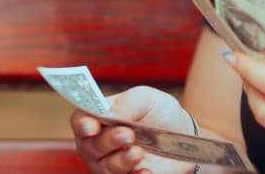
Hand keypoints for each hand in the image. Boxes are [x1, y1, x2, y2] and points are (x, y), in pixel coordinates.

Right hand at [70, 86, 198, 173]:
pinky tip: (146, 171)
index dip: (82, 124)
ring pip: (104, 168)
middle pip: (90, 147)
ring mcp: (112, 163)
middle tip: (127, 135)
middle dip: (107, 141)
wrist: (184, 134)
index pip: (80, 120)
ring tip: (138, 152)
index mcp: (100, 117)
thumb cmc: (159, 112)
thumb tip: (108, 114)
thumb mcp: (146, 98)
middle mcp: (100, 143)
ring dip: (120, 161)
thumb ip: (127, 103)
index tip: (91, 127)